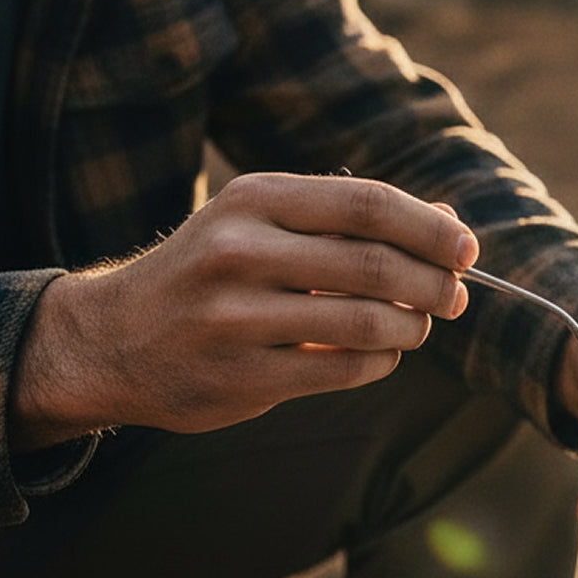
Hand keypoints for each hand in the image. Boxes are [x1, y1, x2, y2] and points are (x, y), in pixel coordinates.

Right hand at [12, 173, 478, 448]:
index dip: (430, 228)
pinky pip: (343, 371)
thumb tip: (446, 221)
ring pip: (367, 323)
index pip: (368, 203)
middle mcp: (242, 252)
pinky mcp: (239, 378)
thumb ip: (349, 219)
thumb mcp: (263, 221)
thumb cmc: (210, 270)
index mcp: (255, 200)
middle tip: (455, 297)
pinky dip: (380, 365)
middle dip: (434, 283)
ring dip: (412, 328)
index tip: (468, 249)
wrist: (110, 340)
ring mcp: (236, 318)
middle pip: (376, 264)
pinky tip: (382, 357)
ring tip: (418, 327)